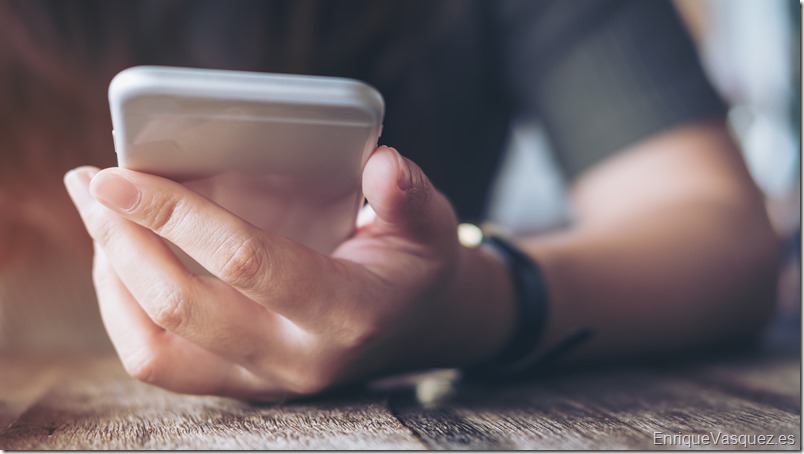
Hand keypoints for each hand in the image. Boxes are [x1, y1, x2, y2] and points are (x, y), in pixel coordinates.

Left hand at [64, 146, 514, 399]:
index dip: (178, 217)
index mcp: (345, 314)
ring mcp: (261, 380)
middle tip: (94, 186)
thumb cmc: (415, 267)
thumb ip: (409, 195)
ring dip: (110, 280)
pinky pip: (157, 360)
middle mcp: (296, 359)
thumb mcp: (430, 225)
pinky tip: (120, 258)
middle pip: (181, 310)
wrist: (414, 326)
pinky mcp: (236, 381)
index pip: (248, 264)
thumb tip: (382, 164)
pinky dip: (121, 308)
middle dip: (123, 243)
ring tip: (98, 219)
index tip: (120, 176)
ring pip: (154, 349)